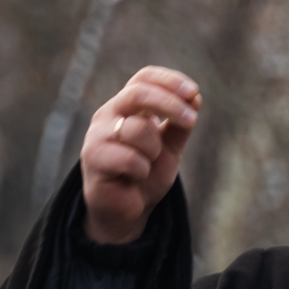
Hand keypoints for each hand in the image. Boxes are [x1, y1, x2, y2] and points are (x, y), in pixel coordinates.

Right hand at [81, 66, 200, 243]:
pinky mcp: (93, 159)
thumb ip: (180, 125)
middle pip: (138, 93)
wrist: (126, 211)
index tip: (194, 92)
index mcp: (126, 106)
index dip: (169, 80)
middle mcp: (108, 115)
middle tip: (191, 120)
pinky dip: (142, 170)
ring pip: (138, 129)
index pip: (144, 78)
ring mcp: (97, 136)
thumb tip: (195, 97)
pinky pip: (130, 158)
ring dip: (154, 150)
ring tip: (147, 164)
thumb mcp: (170, 148)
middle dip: (170, 104)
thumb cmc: (145, 174)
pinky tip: (135, 178)